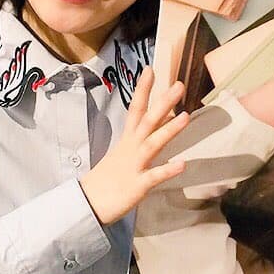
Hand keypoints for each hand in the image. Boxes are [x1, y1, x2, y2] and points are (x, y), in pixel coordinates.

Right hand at [79, 69, 188, 224]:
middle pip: (147, 120)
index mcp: (127, 140)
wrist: (87, 204)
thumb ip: (142, 138)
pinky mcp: (137, 185)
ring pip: (153, 144)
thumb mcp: (124, 153)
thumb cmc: (108, 179)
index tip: (151, 69)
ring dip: (169, 130)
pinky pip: (154, 176)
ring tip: (186, 116)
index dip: (143, 89)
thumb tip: (162, 122)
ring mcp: (134, 165)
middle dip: (163, 103)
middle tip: (179, 85)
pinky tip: (182, 164)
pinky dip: (168, 170)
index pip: (135, 109)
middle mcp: (131, 148)